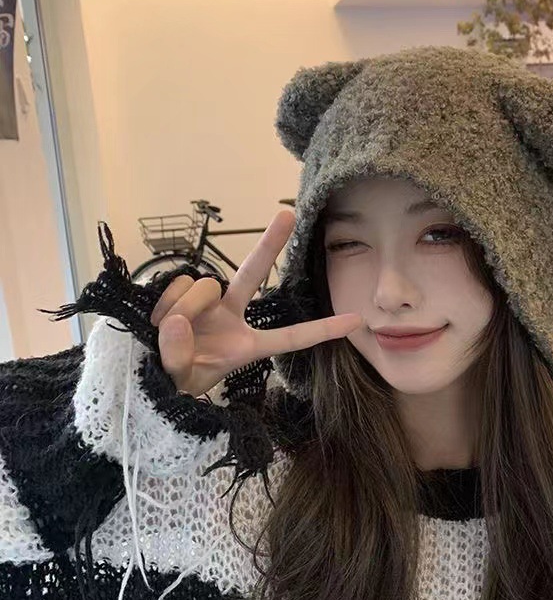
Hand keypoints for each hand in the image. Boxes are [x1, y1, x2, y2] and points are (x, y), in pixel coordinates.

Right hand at [149, 210, 361, 396]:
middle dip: (269, 244)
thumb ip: (180, 355)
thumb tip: (176, 321)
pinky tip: (158, 320)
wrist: (148, 376)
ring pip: (202, 286)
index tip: (356, 321)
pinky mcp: (182, 293)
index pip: (291, 337)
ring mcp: (207, 302)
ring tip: (169, 332)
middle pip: (251, 273)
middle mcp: (231, 316)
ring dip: (182, 307)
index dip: (322, 330)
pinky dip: (165, 302)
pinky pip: (176, 284)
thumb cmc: (175, 384)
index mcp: (248, 345)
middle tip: (287, 215)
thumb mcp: (183, 380)